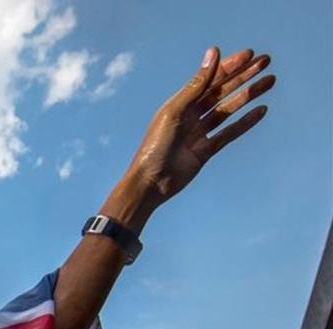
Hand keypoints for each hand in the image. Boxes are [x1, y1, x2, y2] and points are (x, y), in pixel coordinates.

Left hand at [124, 47, 273, 207]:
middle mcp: (190, 116)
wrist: (151, 182)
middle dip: (244, 76)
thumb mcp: (175, 111)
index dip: (229, 66)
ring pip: (229, 110)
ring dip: (249, 95)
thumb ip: (196, 85)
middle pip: (221, 91)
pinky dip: (245, 122)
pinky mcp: (206, 151)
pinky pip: (230, 133)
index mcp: (179, 104)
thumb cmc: (155, 145)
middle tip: (266, 61)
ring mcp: (199, 133)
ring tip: (270, 81)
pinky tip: (261, 110)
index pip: (209, 79)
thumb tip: (213, 53)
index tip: (250, 54)